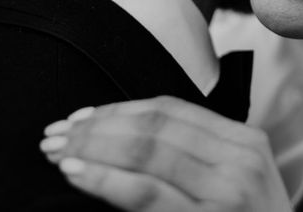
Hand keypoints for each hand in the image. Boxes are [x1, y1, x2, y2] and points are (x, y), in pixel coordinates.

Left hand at [40, 96, 291, 211]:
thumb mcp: (238, 184)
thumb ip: (198, 158)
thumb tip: (127, 140)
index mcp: (245, 141)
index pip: (172, 110)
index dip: (120, 109)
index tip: (82, 116)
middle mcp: (240, 158)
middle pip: (155, 126)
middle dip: (98, 125)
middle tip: (56, 133)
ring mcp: (228, 191)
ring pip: (147, 150)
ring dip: (94, 146)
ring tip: (58, 151)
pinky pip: (147, 192)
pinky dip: (106, 178)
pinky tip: (78, 173)